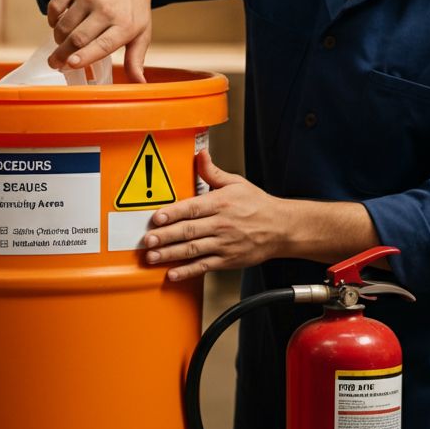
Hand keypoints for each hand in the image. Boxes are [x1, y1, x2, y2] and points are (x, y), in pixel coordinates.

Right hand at [46, 0, 152, 81]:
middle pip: (78, 38)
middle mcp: (108, 9)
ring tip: (62, 43)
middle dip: (62, 55)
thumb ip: (136, 58)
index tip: (71, 64)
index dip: (85, 56)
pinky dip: (52, 20)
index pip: (103, 45)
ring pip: (64, 25)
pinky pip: (54, 8)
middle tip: (55, 64)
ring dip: (58, 39)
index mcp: (126, 25)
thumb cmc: (132, 6)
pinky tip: (60, 23)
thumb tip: (139, 83)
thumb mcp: (141, 30)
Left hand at [143, 151, 289, 280]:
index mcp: (221, 203)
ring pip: (193, 249)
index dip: (173, 213)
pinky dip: (187, 271)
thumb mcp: (237, 183)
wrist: (282, 229)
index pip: (192, 207)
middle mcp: (222, 224)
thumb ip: (213, 172)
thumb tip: (200, 154)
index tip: (156, 217)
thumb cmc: (258, 205)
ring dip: (171, 254)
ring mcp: (224, 244)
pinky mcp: (228, 260)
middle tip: (146, 240)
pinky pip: (204, 266)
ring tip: (152, 257)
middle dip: (165, 236)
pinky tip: (172, 274)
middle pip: (189, 230)